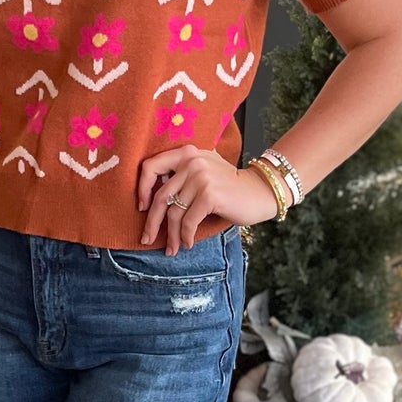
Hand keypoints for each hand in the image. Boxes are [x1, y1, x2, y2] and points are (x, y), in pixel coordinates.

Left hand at [136, 145, 283, 251]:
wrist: (259, 191)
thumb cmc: (229, 186)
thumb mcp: (204, 170)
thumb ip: (181, 175)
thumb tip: (150, 202)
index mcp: (186, 153)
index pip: (151, 166)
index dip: (142, 189)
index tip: (143, 207)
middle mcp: (191, 162)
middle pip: (161, 197)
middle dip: (152, 222)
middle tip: (147, 239)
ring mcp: (201, 178)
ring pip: (174, 213)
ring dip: (171, 236)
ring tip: (172, 249)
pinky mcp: (209, 195)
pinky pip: (188, 222)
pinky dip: (186, 236)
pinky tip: (188, 244)